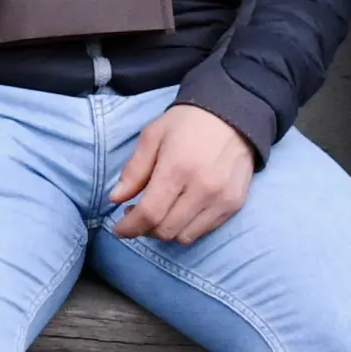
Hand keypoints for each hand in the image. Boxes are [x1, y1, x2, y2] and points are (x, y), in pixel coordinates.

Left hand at [106, 104, 256, 246]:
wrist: (234, 115)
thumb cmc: (187, 123)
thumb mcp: (152, 136)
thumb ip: (134, 170)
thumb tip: (116, 199)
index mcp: (177, 168)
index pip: (150, 214)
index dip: (130, 228)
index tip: (119, 229)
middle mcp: (202, 188)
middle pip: (166, 230)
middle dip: (145, 229)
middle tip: (137, 214)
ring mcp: (221, 199)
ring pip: (185, 236)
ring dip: (166, 231)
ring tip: (159, 212)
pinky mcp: (234, 204)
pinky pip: (205, 231)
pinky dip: (187, 227)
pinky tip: (180, 211)